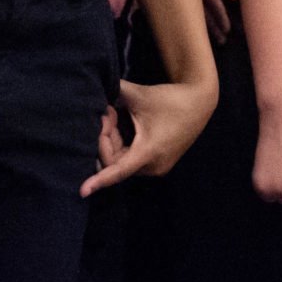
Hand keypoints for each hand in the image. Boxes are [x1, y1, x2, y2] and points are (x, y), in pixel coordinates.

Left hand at [82, 73, 218, 195]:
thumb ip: (115, 92)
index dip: (99, 180)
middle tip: (107, 113)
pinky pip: (131, 160)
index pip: (118, 170)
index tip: (82, 190)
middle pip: (115, 162)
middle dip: (105, 138)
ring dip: (113, 140)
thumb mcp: (140, 94)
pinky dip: (122, 144)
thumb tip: (92, 91)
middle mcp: (153, 166)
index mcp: (149, 151)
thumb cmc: (170, 99)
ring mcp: (156, 167)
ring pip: (122, 161)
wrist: (199, 103)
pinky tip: (122, 125)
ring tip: (114, 115)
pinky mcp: (158, 164)